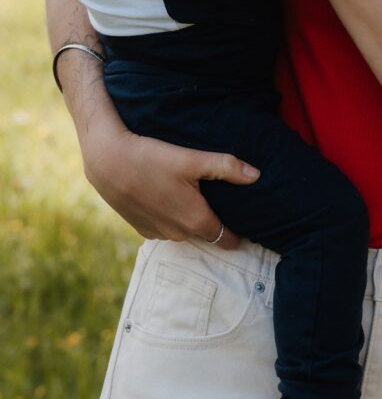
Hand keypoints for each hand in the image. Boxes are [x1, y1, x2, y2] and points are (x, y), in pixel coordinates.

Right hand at [89, 127, 258, 247]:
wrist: (108, 162)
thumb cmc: (152, 159)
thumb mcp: (192, 160)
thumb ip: (227, 167)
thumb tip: (256, 175)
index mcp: (196, 221)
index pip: (227, 239)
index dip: (240, 234)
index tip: (249, 226)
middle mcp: (178, 234)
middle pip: (208, 236)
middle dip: (218, 226)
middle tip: (227, 206)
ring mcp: (159, 234)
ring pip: (186, 232)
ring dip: (193, 221)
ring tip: (199, 200)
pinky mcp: (142, 229)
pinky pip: (167, 229)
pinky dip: (174, 219)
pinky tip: (172, 199)